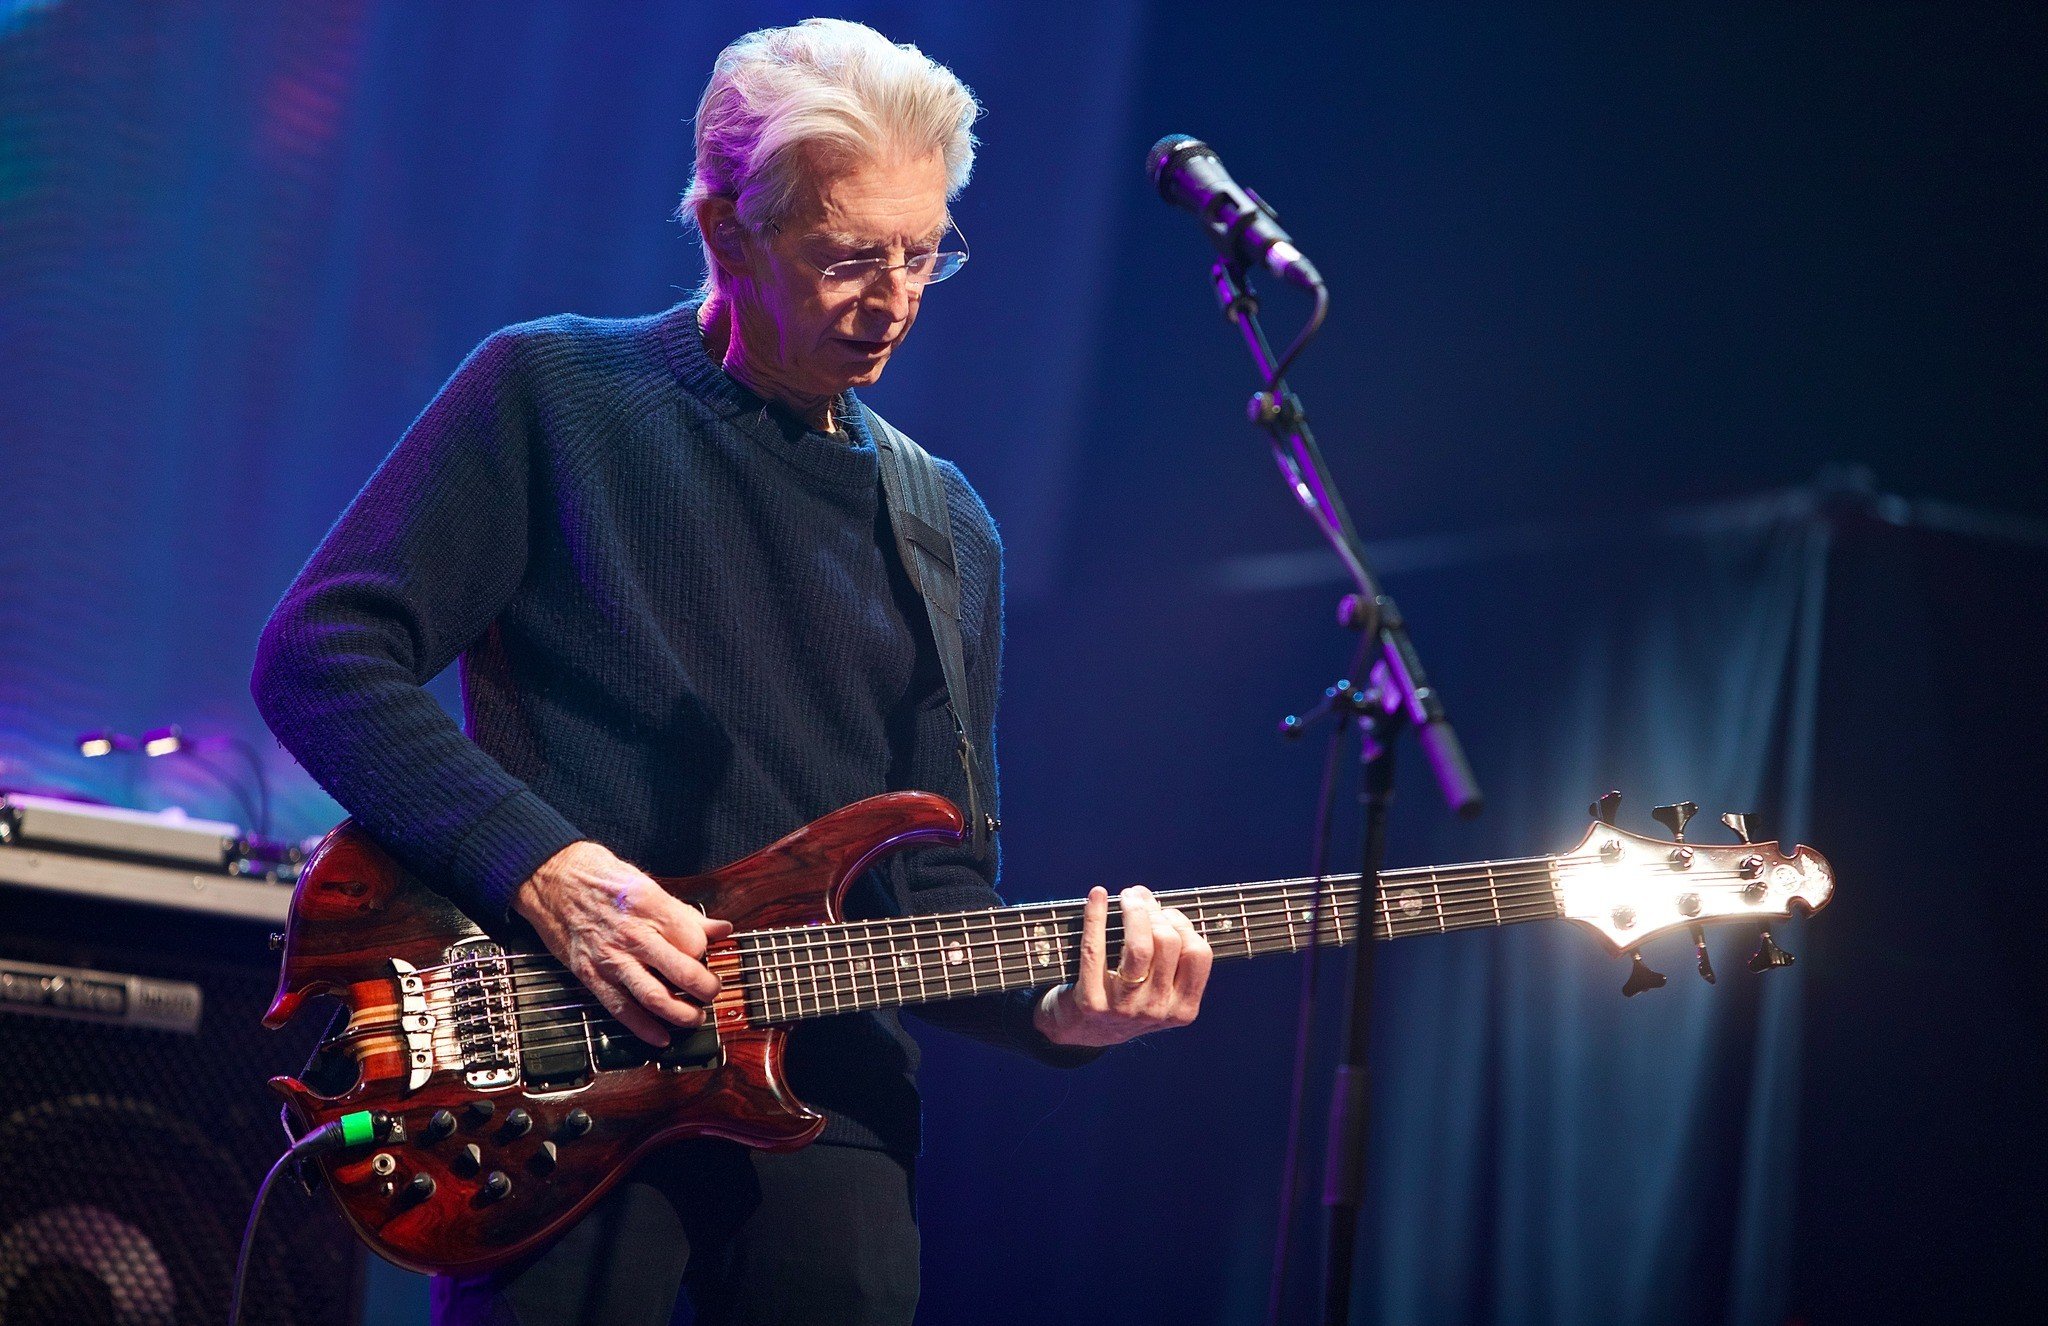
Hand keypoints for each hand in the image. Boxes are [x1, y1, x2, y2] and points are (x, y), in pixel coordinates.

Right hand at [512, 841, 731, 1046]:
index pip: (694, 942)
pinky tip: (661, 1037)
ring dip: (681, 1014)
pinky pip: (620, 1008)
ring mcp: (611, 958)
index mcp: (652, 908)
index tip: (705, 955)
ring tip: (695, 1018)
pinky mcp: (590, 974)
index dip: (705, 952)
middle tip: (712, 992)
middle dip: (705, 989)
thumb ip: (687, 914)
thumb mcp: (650, 886)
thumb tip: (722, 928)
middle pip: (682, 972)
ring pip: (654, 997)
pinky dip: (643, 1028)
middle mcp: (633, 935)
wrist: (554, 879)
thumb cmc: (602, 879)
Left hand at [1033, 886, 1210, 1047]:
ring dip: (1134, 911)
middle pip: (1168, 943)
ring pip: (1140, 946)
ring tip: (1126, 897)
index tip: (1165, 911)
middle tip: (1139, 898)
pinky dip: (1095, 916)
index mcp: (1183, 1009)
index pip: (1198, 954)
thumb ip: (1173, 960)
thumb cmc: (1129, 998)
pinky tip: (1097, 896)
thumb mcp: (1162, 992)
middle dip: (1155, 910)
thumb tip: (1161, 905)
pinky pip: (1095, 949)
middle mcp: (1157, 1010)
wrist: (1084, 1030)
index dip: (1183, 923)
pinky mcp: (1092, 1002)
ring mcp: (1125, 1008)